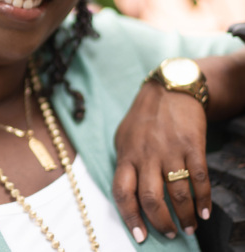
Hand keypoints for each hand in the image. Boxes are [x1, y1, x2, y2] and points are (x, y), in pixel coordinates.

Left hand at [112, 81, 209, 242]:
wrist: (169, 89)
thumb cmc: (144, 116)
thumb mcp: (124, 136)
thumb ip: (125, 162)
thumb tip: (128, 192)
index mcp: (126, 154)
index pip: (122, 192)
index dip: (130, 218)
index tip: (139, 236)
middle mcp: (146, 155)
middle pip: (151, 199)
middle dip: (160, 222)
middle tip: (169, 233)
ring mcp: (169, 150)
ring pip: (177, 194)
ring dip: (185, 216)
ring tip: (189, 226)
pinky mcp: (191, 146)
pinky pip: (199, 179)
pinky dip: (204, 200)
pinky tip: (204, 211)